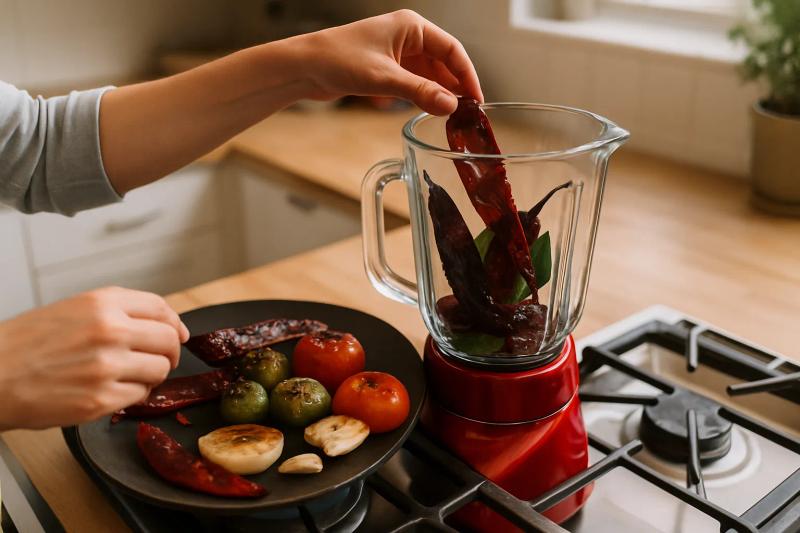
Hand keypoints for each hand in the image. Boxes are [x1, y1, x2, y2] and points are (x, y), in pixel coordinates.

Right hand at [0, 287, 189, 429]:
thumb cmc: (26, 344)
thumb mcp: (74, 309)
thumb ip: (118, 312)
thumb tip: (165, 324)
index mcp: (102, 303)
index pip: (161, 308)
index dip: (175, 324)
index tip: (178, 334)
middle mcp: (110, 330)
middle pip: (168, 341)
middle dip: (168, 353)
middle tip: (157, 360)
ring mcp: (107, 366)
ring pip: (159, 370)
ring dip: (151, 376)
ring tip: (128, 377)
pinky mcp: (101, 398)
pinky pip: (140, 396)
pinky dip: (133, 395)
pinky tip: (113, 391)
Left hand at [296, 10, 482, 114]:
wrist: (304, 67)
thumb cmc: (338, 60)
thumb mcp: (384, 79)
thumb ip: (420, 92)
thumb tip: (451, 106)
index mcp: (411, 27)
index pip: (452, 49)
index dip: (467, 75)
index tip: (477, 100)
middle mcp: (406, 36)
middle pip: (442, 62)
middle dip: (453, 87)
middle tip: (465, 113)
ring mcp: (396, 52)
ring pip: (428, 74)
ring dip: (436, 93)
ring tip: (448, 115)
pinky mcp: (385, 67)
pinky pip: (412, 81)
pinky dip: (420, 95)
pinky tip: (424, 109)